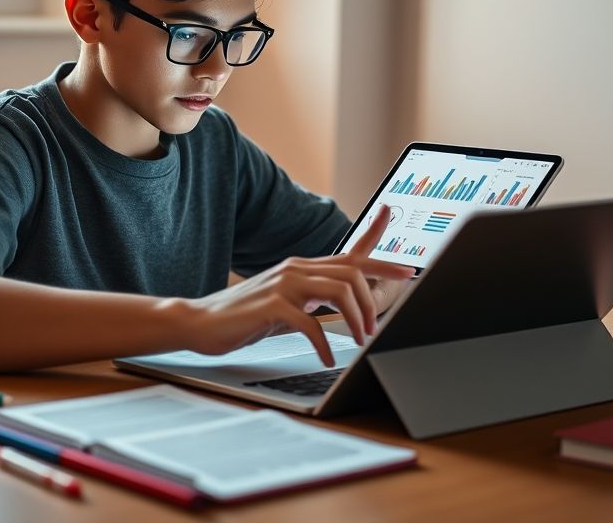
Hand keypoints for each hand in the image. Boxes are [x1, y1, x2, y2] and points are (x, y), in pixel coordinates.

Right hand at [182, 205, 413, 365]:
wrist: (201, 322)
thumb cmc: (245, 316)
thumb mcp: (285, 303)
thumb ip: (311, 299)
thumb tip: (342, 308)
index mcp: (302, 267)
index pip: (351, 255)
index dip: (384, 261)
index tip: (410, 270)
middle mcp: (296, 268)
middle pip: (352, 271)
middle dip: (373, 301)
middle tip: (374, 331)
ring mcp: (283, 284)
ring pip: (338, 290)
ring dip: (356, 318)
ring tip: (359, 340)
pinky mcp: (271, 306)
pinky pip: (310, 322)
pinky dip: (324, 343)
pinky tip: (327, 358)